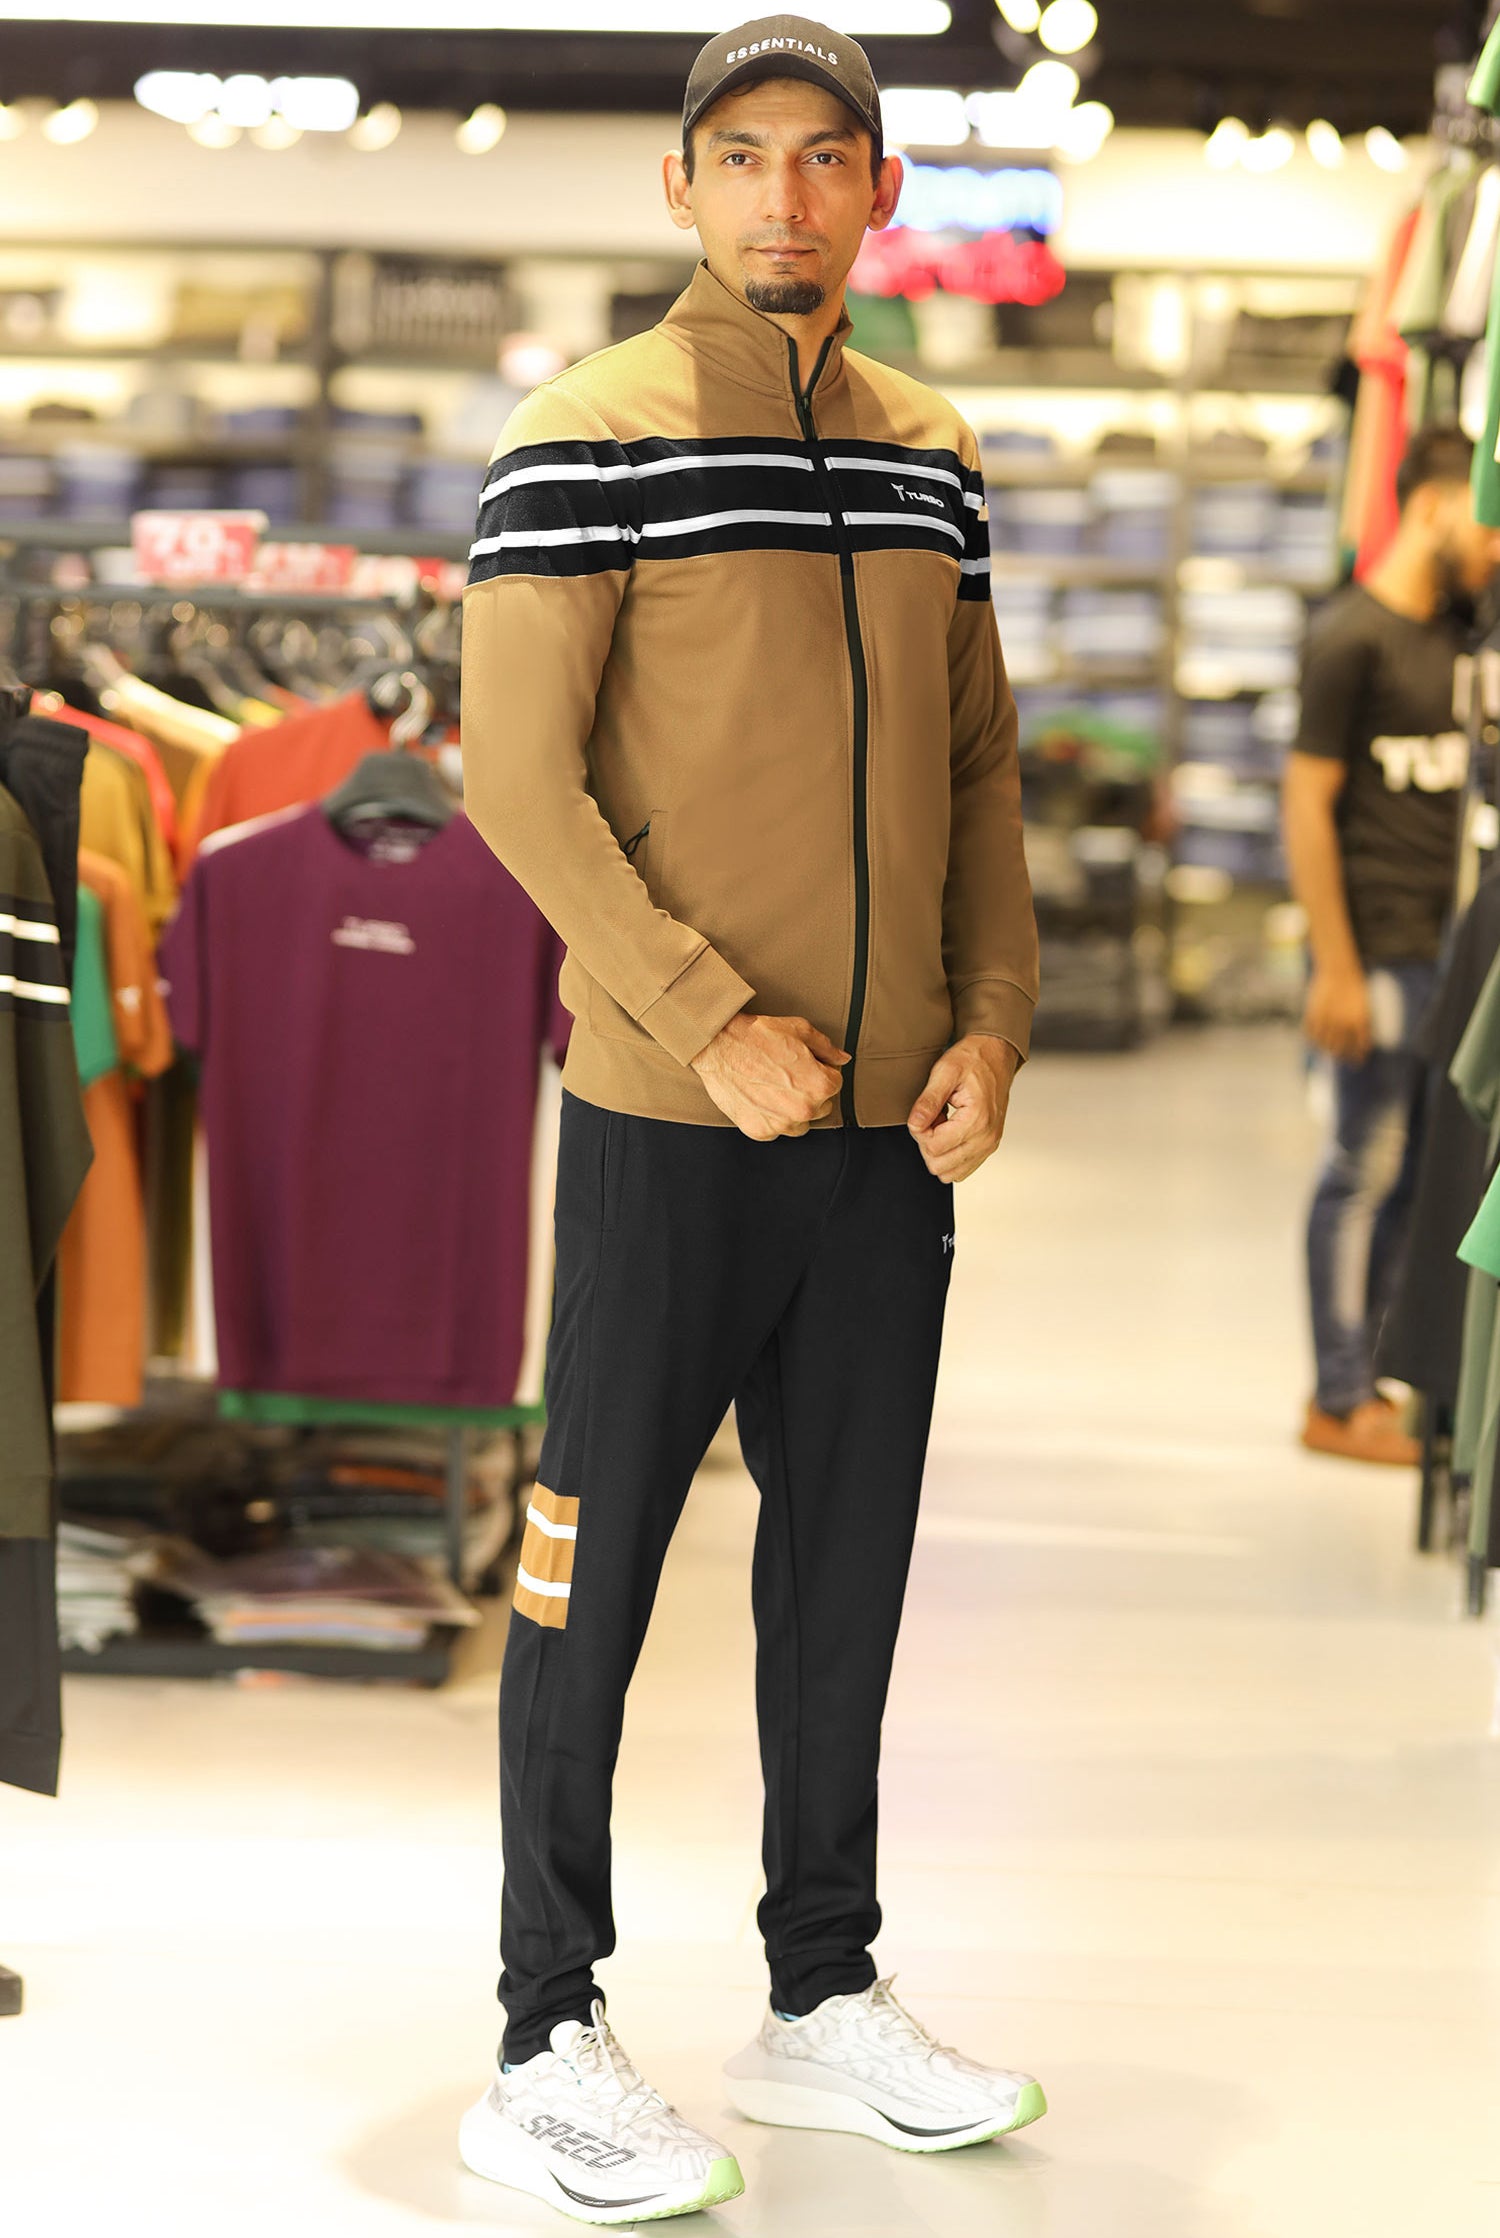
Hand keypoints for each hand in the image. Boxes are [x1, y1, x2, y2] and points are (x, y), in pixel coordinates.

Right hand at [690, 1013, 848, 1139]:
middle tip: (790, 1074)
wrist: (719, 1046)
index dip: (822, 1070)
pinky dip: (772, 1117)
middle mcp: (804, 1110)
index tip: (807, 1064)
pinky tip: (762, 1097)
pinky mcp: (759, 1131)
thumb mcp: (799, 1030)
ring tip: (776, 1087)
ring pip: (801, 1123)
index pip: (836, 1083)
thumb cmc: (757, 1036)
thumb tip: (843, 1059)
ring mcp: (781, 1124)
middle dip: (811, 1091)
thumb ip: (826, 1048)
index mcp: (819, 1085)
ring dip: (794, 1109)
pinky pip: (776, 1129)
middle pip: (822, 1106)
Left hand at [908, 1035, 1018, 1183]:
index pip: (933, 1147)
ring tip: (942, 1124)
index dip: (919, 1131)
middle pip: (939, 1164)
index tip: (924, 1112)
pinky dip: (949, 1154)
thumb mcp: (945, 1071)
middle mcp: (987, 1137)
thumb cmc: (973, 1060)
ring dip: (938, 1151)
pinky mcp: (988, 1147)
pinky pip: (961, 1169)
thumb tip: (915, 1125)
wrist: (996, 1056)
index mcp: (977, 1119)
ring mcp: (989, 1145)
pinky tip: (950, 1131)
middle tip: (933, 1117)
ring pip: (949, 1172)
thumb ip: (928, 1100)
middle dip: (928, 1142)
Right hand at [1304, 963, 1370, 1063]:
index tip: (1357, 1062)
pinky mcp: (1314, 1014)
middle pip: (1339, 1048)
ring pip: (1324, 1043)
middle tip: (1342, 1058)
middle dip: (1341, 1056)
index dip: (1357, 1056)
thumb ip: (1363, 1028)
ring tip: (1329, 1050)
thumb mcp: (1365, 1008)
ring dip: (1327, 1049)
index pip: (1357, 1046)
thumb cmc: (1355, 990)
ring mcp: (1327, 1019)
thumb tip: (1362, 1047)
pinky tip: (1317, 1040)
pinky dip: (1313, 1039)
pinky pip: (1311, 1033)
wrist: (1339, 972)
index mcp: (1359, 1021)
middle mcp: (1342, 1022)